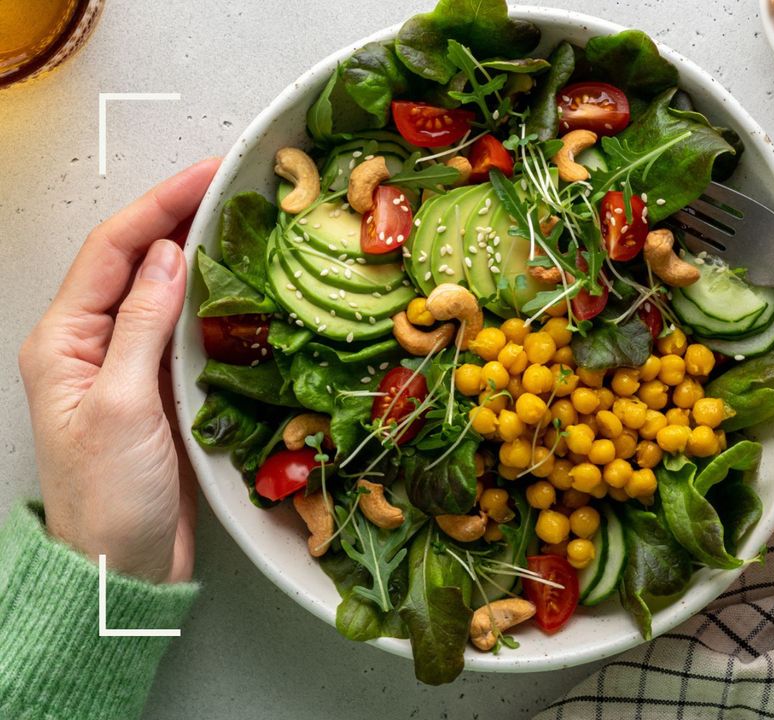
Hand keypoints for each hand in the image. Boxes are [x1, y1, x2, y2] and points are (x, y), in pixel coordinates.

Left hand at [19, 159, 219, 583]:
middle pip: (136, 261)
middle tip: (234, 188)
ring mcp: (125, 366)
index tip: (208, 175)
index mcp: (62, 340)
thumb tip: (170, 255)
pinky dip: (212, 302)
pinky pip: (183, 330)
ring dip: (199, 255)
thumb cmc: (109, 497)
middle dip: (180, 217)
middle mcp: (89, 344)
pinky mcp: (157, 390)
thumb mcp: (122, 405)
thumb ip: (142, 326)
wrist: (121, 568)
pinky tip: (241, 289)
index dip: (161, 204)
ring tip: (243, 225)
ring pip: (163, 292)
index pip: (113, 251)